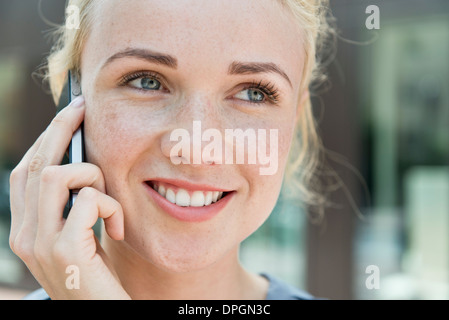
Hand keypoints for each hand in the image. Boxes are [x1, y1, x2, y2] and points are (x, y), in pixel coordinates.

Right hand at [9, 97, 129, 299]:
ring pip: (58, 175)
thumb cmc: (98, 275)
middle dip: (61, 128)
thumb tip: (83, 161)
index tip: (69, 114)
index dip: (46, 138)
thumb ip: (73, 206)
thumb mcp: (79, 236)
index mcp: (26, 229)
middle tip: (83, 108)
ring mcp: (40, 244)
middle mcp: (24, 235)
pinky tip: (117, 229)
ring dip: (92, 177)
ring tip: (109, 204)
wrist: (101, 313)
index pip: (26, 171)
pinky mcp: (66, 250)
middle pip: (37, 164)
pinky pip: (88, 200)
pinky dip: (109, 206)